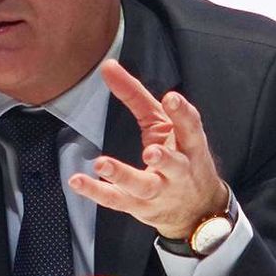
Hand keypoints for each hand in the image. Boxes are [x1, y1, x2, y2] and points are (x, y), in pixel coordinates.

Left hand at [67, 59, 227, 238]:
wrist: (197, 209)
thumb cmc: (180, 157)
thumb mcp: (163, 124)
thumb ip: (136, 95)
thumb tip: (107, 66)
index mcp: (189, 146)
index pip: (190, 128)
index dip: (182, 113)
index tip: (171, 98)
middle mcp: (178, 171)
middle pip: (173, 164)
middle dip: (164, 158)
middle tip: (151, 151)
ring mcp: (159, 191)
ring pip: (142, 186)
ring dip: (123, 176)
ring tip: (103, 164)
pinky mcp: (138, 206)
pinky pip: (116, 200)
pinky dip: (96, 191)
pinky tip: (78, 181)